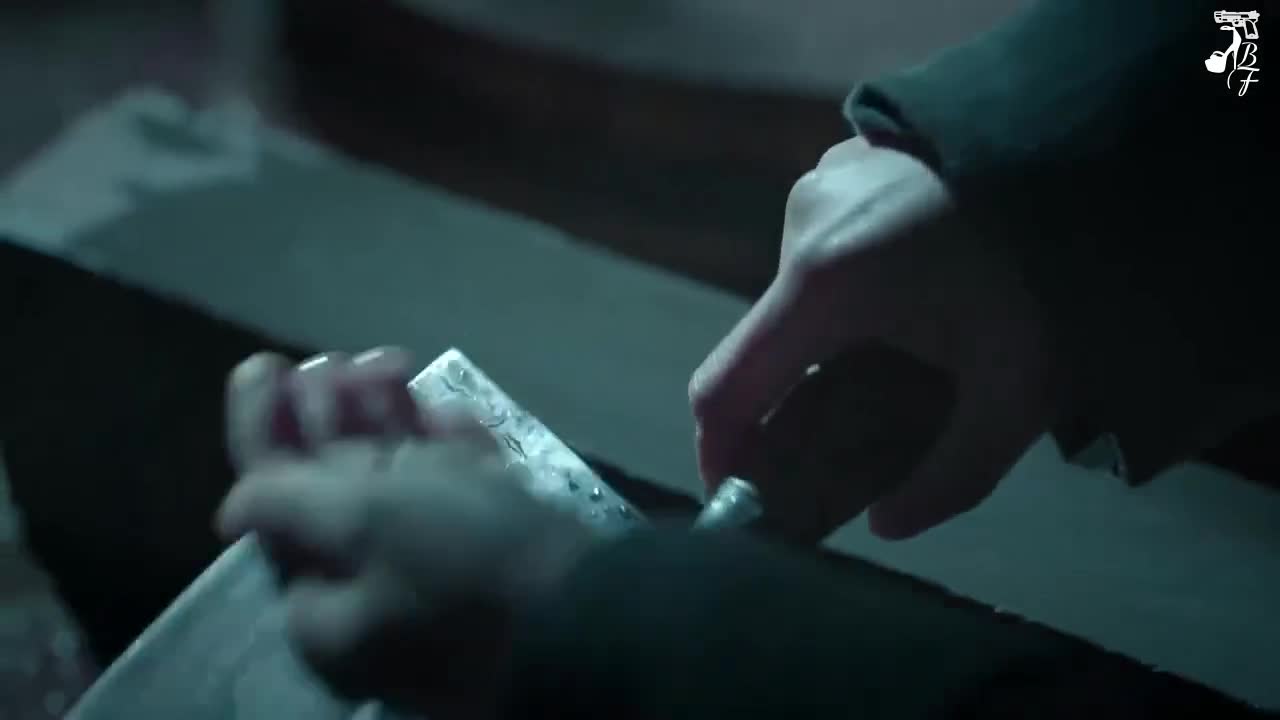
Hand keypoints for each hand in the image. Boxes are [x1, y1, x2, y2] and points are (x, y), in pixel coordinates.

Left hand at [218, 350, 596, 716]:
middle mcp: (375, 603)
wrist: (598, 613)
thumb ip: (286, 503)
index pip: (274, 510)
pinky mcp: (499, 567)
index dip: (263, 432)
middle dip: (331, 418)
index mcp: (326, 609)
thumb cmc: (464, 560)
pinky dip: (447, 453)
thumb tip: (234, 506)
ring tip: (392, 363)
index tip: (262, 365)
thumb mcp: (361, 522)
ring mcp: (441, 585)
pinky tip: (448, 411)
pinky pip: (459, 501)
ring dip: (389, 423)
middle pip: (336, 495)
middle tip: (334, 360)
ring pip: (400, 490)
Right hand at [690, 137, 1066, 538]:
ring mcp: (820, 182)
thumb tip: (887, 526)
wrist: (1094, 137)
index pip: (724, 391)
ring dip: (829, 337)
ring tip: (909, 350)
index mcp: (823, 284)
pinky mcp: (844, 161)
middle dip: (795, 397)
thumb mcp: (1020, 391)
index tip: (737, 494)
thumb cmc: (1054, 268)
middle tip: (854, 430)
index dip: (718, 455)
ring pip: (798, 292)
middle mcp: (801, 225)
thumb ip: (952, 478)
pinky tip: (916, 289)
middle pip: (765, 343)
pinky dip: (849, 287)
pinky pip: (823, 245)